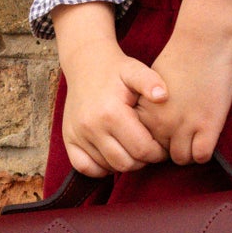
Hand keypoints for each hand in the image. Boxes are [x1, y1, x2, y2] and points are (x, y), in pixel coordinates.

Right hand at [53, 3, 166, 175]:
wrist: (86, 64)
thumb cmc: (116, 70)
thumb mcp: (135, 70)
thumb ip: (151, 81)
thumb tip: (162, 96)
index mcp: (111, 112)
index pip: (142, 149)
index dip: (157, 153)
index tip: (163, 148)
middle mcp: (91, 126)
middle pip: (126, 163)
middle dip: (143, 161)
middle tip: (150, 151)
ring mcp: (78, 134)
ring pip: (108, 167)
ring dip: (125, 164)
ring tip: (134, 150)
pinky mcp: (68, 138)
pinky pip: (85, 167)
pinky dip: (101, 168)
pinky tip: (113, 155)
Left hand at [138, 27, 231, 165]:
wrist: (202, 43)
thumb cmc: (179, 59)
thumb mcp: (150, 85)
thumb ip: (148, 107)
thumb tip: (150, 126)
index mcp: (145, 112)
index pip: (143, 143)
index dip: (155, 142)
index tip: (165, 134)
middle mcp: (160, 123)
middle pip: (161, 155)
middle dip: (171, 148)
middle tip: (183, 137)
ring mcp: (183, 126)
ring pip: (181, 159)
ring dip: (188, 152)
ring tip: (196, 139)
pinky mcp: (207, 126)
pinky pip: (201, 156)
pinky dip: (204, 152)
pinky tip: (207, 137)